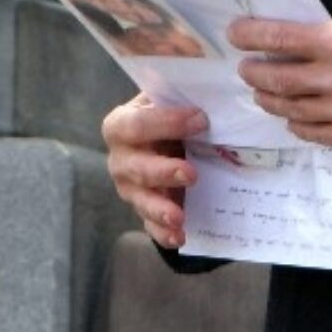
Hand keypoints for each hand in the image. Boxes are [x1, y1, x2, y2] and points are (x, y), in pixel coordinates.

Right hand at [101, 94, 207, 249]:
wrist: (160, 139)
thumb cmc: (166, 115)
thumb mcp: (168, 101)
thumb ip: (180, 97)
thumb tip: (211, 94)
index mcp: (120, 125)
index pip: (137, 124)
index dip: (167, 122)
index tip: (201, 119)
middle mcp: (119, 158)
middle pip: (137, 167)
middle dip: (164, 171)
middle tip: (191, 174)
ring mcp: (128, 188)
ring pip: (141, 200)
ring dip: (161, 208)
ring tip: (180, 216)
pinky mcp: (142, 209)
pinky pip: (149, 225)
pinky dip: (163, 233)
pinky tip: (179, 236)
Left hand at [229, 6, 331, 147]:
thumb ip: (327, 27)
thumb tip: (295, 34)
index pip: (278, 38)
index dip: (250, 35)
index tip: (233, 33)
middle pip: (276, 78)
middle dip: (254, 72)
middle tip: (245, 68)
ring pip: (288, 108)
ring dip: (268, 99)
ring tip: (260, 91)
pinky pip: (310, 132)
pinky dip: (294, 122)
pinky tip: (288, 115)